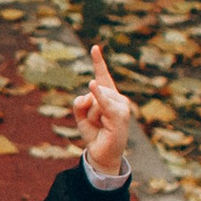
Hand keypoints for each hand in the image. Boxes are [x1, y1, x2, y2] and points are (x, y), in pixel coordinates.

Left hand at [73, 45, 132, 174]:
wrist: (103, 152)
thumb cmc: (94, 133)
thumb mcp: (81, 116)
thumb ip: (79, 102)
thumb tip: (88, 92)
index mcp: (108, 95)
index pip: (102, 75)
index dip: (98, 61)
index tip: (94, 47)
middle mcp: (118, 97)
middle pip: (92, 90)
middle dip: (86, 108)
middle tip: (95, 122)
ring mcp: (121, 105)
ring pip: (94, 99)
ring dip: (90, 115)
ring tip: (100, 126)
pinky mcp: (120, 115)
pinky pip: (104, 103)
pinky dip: (98, 95)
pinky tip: (92, 84)